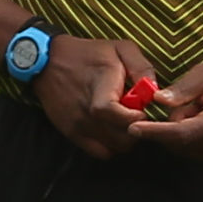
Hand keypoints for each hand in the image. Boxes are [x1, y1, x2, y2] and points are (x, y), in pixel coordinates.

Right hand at [30, 33, 157, 157]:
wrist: (46, 62)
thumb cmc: (87, 53)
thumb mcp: (120, 48)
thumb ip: (141, 68)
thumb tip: (156, 91)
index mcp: (100, 87)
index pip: (118, 115)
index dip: (136, 118)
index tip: (142, 110)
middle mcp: (87, 111)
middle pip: (121, 138)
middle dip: (137, 130)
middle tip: (137, 117)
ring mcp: (79, 125)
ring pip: (113, 148)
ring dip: (125, 139)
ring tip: (125, 123)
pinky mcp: (72, 133)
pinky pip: (99, 152)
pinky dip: (110, 146)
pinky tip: (112, 130)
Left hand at [123, 59, 202, 167]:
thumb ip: (182, 88)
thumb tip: (158, 100)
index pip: (182, 133)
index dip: (156, 132)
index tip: (133, 128)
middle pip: (179, 142)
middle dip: (169, 125)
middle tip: (187, 105)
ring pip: (182, 149)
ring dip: (179, 132)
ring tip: (198, 113)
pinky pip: (191, 153)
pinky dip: (187, 140)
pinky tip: (200, 124)